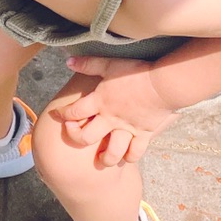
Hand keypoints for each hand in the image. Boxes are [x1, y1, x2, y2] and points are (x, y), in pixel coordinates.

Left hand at [48, 57, 179, 167]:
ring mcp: (127, 129)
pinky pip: (135, 152)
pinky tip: (127, 157)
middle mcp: (110, 119)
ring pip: (112, 152)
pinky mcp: (143, 134)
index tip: (58, 114)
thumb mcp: (109, 64)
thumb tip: (68, 61)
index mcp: (100, 101)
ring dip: (106, 158)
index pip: (74, 112)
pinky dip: (130, 157)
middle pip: (87, 137)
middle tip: (78, 136)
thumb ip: (88, 64)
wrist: (162, 84)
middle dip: (78, 139)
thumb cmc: (136, 72)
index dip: (63, 114)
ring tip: (102, 159)